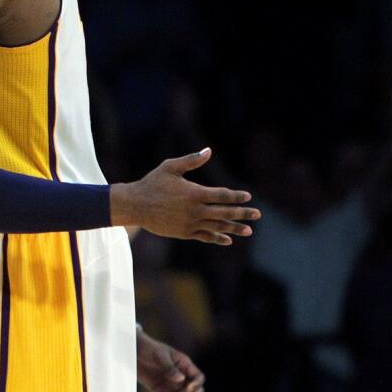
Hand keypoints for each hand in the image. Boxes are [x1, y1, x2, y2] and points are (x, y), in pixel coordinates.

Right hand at [112, 148, 259, 244]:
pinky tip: (227, 240)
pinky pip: (204, 237)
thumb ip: (191, 161)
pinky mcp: (183, 233)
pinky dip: (217, 238)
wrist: (134, 205)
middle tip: (257, 214)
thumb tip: (209, 151)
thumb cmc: (152, 183)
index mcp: (194, 193)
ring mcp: (190, 223)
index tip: (247, 196)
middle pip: (224, 213)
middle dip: (242, 213)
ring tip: (248, 231)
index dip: (236, 196)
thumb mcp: (170, 167)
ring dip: (234, 229)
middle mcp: (195, 210)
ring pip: (217, 227)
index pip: (222, 195)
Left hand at [136, 330, 205, 391]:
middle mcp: (181, 377)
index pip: (198, 377)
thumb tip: (181, 379)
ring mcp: (172, 385)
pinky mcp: (161, 391)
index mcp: (184, 365)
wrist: (132, 351)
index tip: (188, 388)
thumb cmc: (148, 348)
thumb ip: (169, 367)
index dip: (196, 384)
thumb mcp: (159, 355)